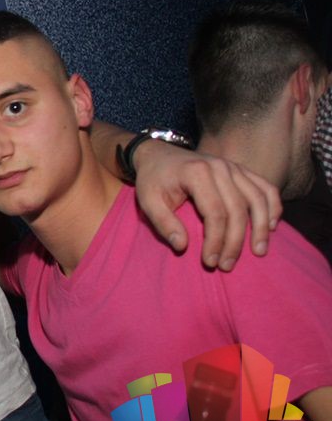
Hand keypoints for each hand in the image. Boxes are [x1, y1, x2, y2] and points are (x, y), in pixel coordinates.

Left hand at [133, 140, 281, 270]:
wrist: (158, 155)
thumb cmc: (153, 180)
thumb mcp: (147, 201)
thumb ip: (163, 223)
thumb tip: (183, 246)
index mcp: (197, 172)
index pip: (215, 212)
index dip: (215, 240)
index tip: (210, 262)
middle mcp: (220, 167)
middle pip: (238, 209)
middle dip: (235, 241)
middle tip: (227, 265)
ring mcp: (233, 167)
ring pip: (258, 199)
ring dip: (262, 227)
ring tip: (258, 252)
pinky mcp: (241, 170)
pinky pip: (266, 188)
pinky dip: (273, 206)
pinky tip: (272, 226)